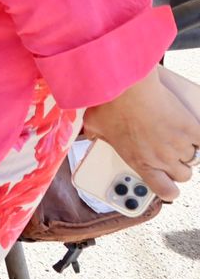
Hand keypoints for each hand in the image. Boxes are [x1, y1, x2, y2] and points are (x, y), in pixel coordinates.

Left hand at [81, 67, 199, 200]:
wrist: (129, 88)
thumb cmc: (110, 106)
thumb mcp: (95, 126)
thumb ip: (97, 136)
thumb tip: (91, 135)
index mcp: (140, 162)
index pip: (164, 190)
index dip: (169, 189)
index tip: (168, 184)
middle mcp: (162, 158)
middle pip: (184, 175)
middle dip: (178, 168)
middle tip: (170, 157)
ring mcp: (179, 144)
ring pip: (193, 157)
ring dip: (187, 150)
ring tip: (177, 140)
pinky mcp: (191, 128)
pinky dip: (199, 138)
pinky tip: (192, 132)